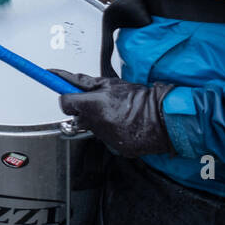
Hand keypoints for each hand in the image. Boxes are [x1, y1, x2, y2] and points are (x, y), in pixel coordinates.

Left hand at [50, 70, 173, 157]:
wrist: (163, 118)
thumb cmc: (139, 98)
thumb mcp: (110, 83)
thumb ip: (83, 82)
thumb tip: (61, 76)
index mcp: (94, 105)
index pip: (64, 103)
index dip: (67, 97)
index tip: (67, 93)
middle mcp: (97, 123)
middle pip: (77, 116)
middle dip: (84, 109)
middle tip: (100, 103)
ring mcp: (105, 138)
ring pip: (91, 127)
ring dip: (98, 120)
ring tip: (116, 113)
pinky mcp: (115, 148)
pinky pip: (105, 137)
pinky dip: (110, 131)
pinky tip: (123, 124)